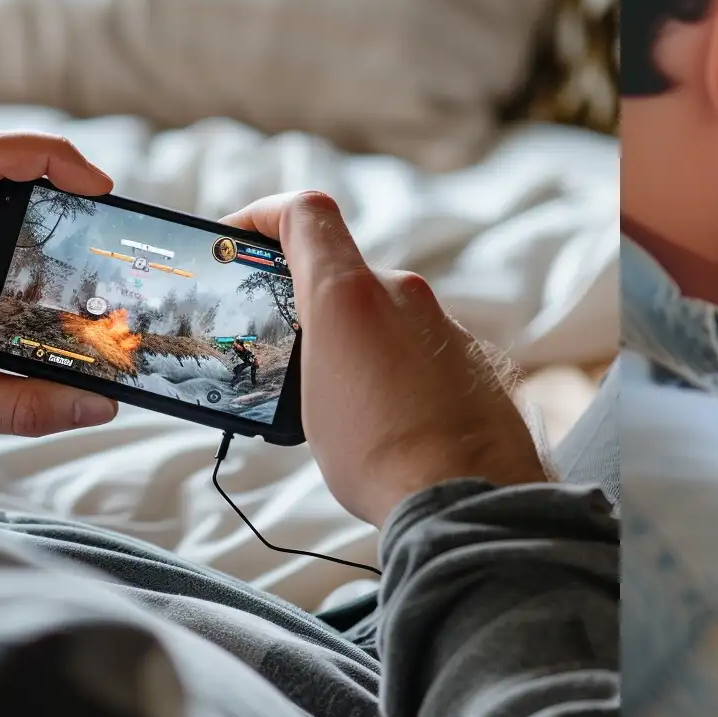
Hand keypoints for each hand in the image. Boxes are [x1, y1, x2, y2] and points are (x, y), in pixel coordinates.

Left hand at [0, 132, 122, 456]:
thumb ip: (26, 407)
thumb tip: (98, 406)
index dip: (48, 157)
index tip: (97, 186)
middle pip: (3, 184)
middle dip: (63, 200)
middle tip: (107, 233)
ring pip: (2, 223)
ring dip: (49, 239)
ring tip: (94, 270)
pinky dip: (32, 269)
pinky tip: (62, 300)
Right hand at [219, 191, 547, 525]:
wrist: (464, 501)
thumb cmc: (381, 461)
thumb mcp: (310, 407)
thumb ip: (311, 355)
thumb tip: (321, 351)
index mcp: (351, 293)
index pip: (305, 215)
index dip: (266, 215)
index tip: (240, 240)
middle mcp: (405, 296)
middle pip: (348, 277)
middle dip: (317, 310)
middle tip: (297, 352)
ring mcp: (447, 327)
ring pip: (390, 319)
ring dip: (363, 347)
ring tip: (348, 402)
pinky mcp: (477, 361)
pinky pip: (426, 352)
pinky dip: (403, 374)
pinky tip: (394, 420)